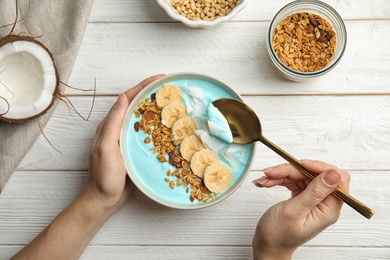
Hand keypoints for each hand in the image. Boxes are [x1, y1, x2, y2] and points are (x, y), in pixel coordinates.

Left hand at [81, 74, 163, 214]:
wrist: (104, 199)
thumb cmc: (104, 176)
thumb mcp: (106, 148)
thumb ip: (113, 123)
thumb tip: (123, 98)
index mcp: (110, 125)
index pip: (127, 98)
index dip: (142, 86)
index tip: (159, 78)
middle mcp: (118, 129)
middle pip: (136, 106)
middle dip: (152, 94)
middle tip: (170, 89)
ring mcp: (126, 139)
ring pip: (143, 119)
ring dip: (156, 109)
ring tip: (173, 103)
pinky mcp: (134, 150)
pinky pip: (147, 133)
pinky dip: (157, 126)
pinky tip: (167, 127)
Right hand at [251, 160, 349, 259]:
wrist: (267, 246)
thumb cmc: (278, 235)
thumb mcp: (295, 212)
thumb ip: (314, 192)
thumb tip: (333, 174)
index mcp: (328, 209)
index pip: (336, 179)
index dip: (320, 168)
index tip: (301, 164)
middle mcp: (322, 203)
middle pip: (313, 174)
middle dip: (291, 170)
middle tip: (272, 173)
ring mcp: (312, 200)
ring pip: (300, 175)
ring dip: (280, 174)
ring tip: (264, 179)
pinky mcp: (301, 197)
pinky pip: (292, 181)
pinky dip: (278, 180)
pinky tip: (265, 183)